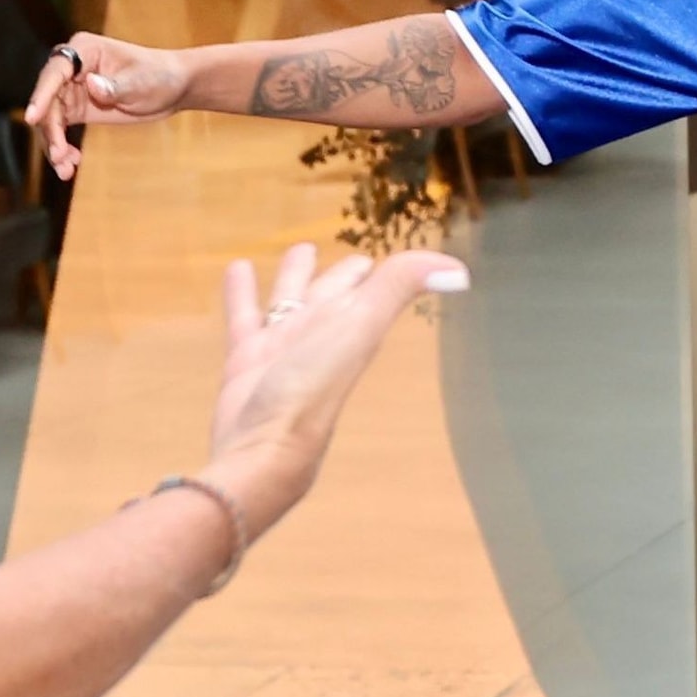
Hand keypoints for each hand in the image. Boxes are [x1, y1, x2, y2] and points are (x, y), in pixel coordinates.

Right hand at [23, 32, 187, 181]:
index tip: (32, 118)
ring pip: (51, 119)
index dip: (41, 95)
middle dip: (50, 131)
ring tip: (65, 170)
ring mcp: (72, 88)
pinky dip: (62, 147)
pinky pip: (60, 129)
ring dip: (54, 144)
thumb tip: (91, 84)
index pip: (55, 72)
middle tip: (60, 157)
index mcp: (84, 49)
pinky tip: (70, 164)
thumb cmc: (159, 76)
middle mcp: (72, 67)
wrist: (173, 88)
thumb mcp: (141, 82)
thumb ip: (115, 86)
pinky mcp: (77, 108)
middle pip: (48, 100)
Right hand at [199, 242, 466, 531]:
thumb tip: (459, 271)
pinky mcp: (247, 358)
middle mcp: (319, 334)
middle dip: (338, 272)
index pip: (366, 288)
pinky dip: (242, 291)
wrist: (265, 446)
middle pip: (331, 293)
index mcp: (349, 324)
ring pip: (289, 299)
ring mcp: (283, 347)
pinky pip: (245, 315)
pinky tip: (238, 267)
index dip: (375, 271)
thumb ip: (398, 289)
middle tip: (352, 253)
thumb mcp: (359, 326)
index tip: (385, 253)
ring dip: (293, 275)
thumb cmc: (315, 386)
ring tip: (298, 250)